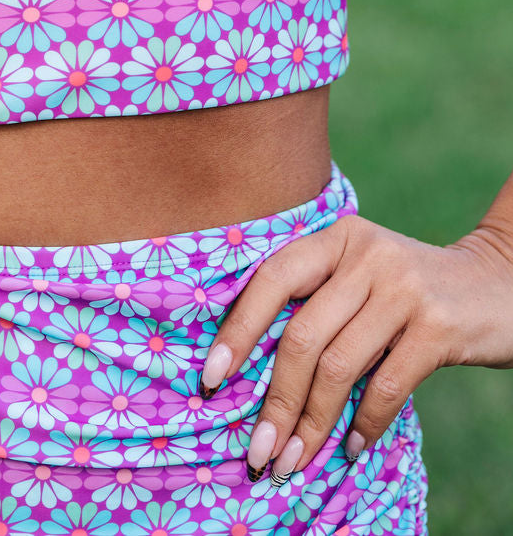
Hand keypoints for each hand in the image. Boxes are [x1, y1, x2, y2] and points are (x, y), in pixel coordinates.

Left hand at [198, 214, 512, 481]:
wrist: (497, 285)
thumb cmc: (408, 291)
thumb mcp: (360, 274)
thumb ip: (317, 300)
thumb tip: (249, 371)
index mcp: (336, 237)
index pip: (273, 278)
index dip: (238, 329)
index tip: (211, 378)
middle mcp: (366, 254)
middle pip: (302, 335)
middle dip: (275, 401)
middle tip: (260, 450)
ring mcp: (404, 288)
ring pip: (338, 367)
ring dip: (311, 423)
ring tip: (296, 460)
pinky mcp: (437, 327)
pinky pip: (385, 387)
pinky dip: (362, 425)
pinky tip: (351, 447)